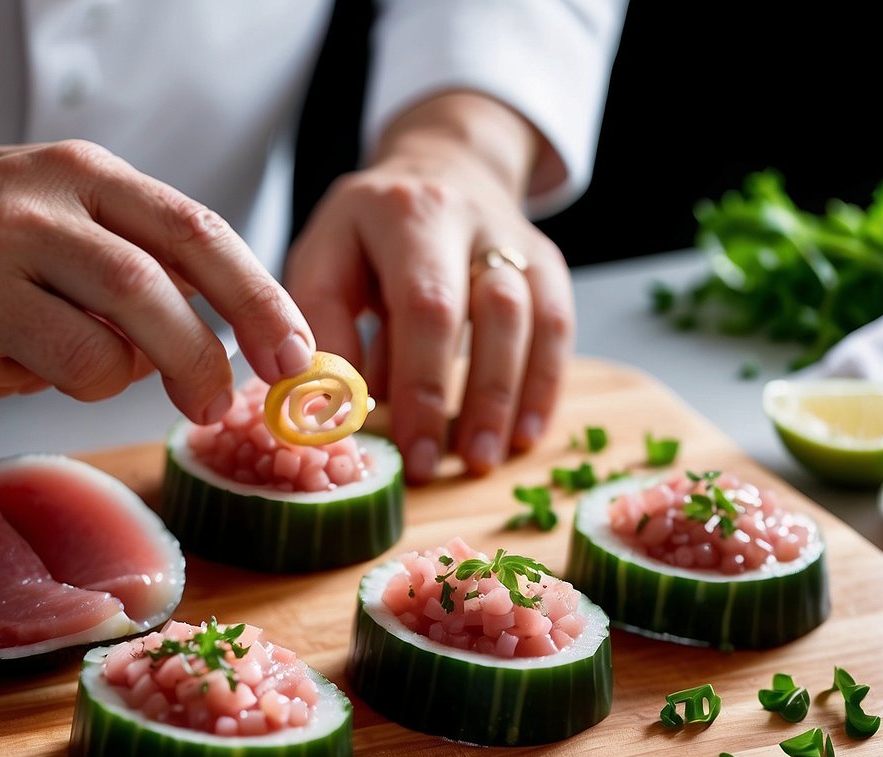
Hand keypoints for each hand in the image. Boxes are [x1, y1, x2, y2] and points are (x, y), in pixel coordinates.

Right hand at [0, 139, 314, 421]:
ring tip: (89, 355)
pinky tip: (26, 355)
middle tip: (219, 403)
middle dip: (201, 360)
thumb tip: (246, 334)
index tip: (294, 354)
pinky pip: (46, 384)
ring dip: (119, 375)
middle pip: (148, 292)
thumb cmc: (6, 226)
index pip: (195, 233)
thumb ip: (160, 257)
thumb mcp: (86, 206)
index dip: (257, 300)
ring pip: (98, 357)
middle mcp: (34, 213)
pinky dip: (62, 384)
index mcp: (87, 176)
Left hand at [285, 91, 573, 481]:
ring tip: (484, 458)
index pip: (426, 305)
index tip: (410, 449)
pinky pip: (559, 326)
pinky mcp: (546, 263)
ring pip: (536, 320)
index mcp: (406, 214)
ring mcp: (517, 239)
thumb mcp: (323, 260)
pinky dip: (545, 385)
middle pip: (495, 311)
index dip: (423, 384)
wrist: (438, 167)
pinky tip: (525, 434)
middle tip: (449, 463)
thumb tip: (335, 406)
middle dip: (476, 398)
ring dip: (512, 398)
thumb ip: (323, 325)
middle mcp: (472, 220)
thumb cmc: (367, 235)